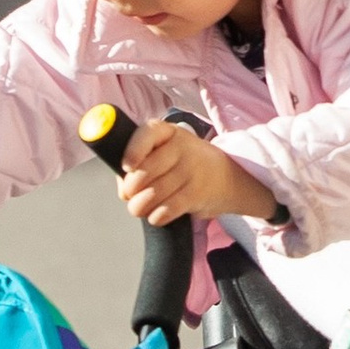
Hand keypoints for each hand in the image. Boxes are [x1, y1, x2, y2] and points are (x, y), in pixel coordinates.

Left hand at [115, 111, 273, 228]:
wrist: (226, 177)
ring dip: (140, 207)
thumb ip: (139, 163)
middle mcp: (181, 147)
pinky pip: (167, 209)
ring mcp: (191, 169)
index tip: (126, 166)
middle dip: (131, 190)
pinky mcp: (197, 193)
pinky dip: (156, 216)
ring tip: (142, 207)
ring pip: (152, 194)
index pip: (147, 134)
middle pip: (145, 172)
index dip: (133, 150)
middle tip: (131, 196)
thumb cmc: (184, 164)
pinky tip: (157, 214)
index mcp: (167, 132)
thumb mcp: (165, 152)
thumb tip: (123, 190)